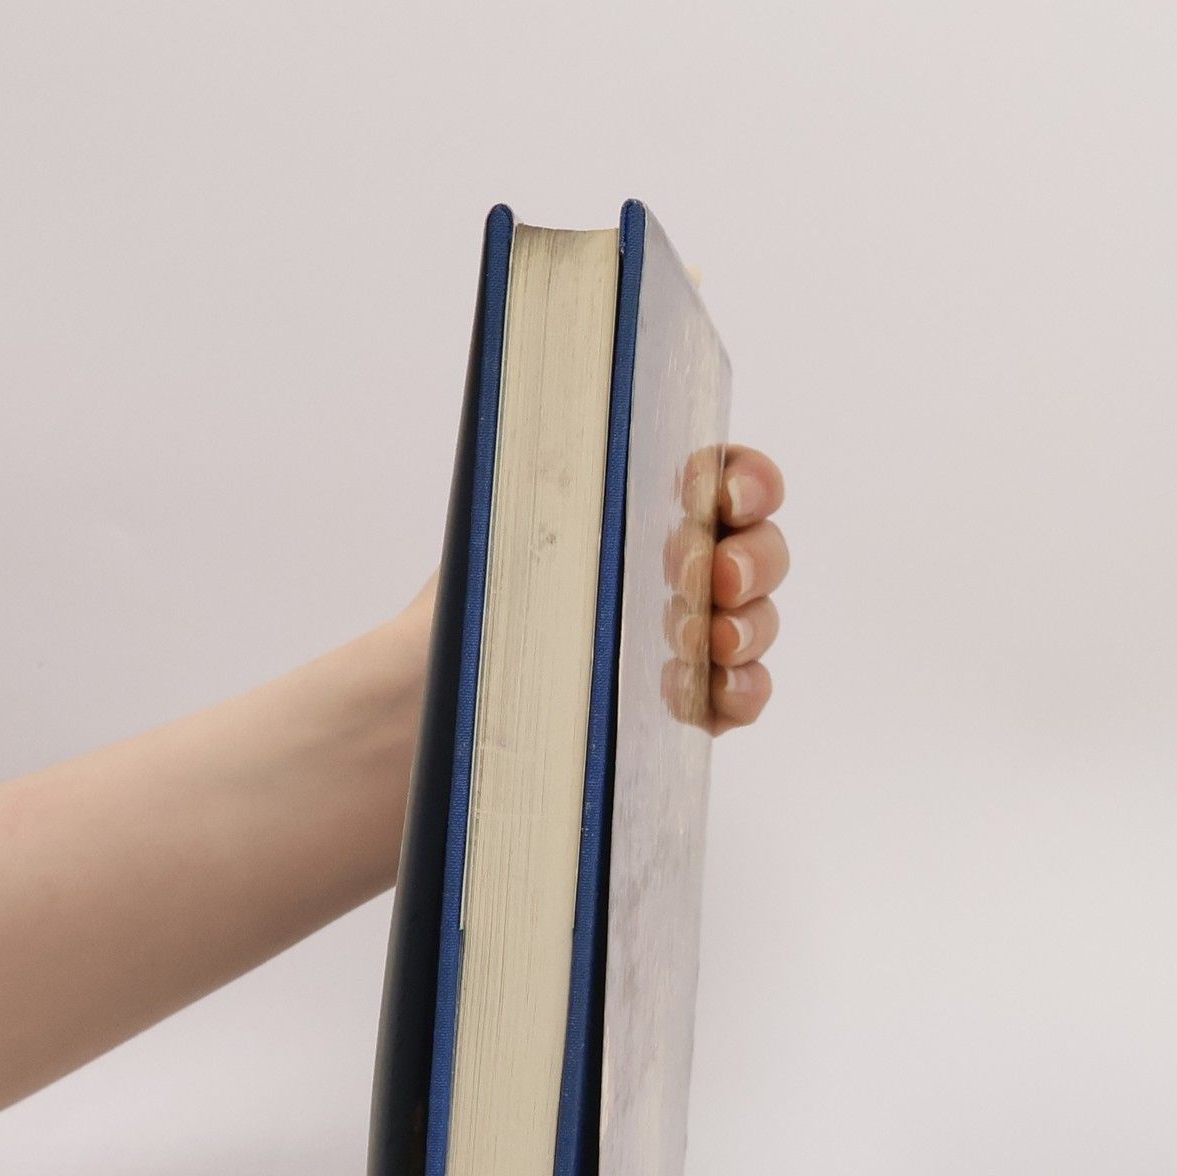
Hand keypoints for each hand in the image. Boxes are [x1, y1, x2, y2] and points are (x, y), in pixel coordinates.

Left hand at [392, 442, 787, 734]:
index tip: (727, 499)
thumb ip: (561, 496)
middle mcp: (663, 575)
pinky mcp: (677, 714)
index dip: (747, 482)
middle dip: (755, 558)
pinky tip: (720, 693)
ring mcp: (679, 646)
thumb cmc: (453, 622)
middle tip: (719, 579)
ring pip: (756, 624)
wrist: (420, 717)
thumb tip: (595, 459)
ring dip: (752, 627)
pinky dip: (744, 692)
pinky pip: (740, 698)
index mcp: (629, 516)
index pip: (720, 479)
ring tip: (714, 643)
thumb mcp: (500, 542)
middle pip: (756, 550)